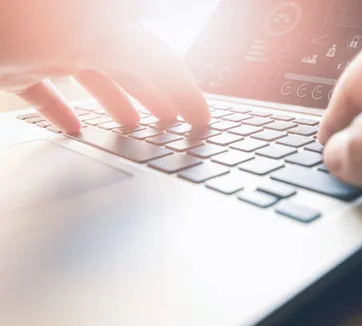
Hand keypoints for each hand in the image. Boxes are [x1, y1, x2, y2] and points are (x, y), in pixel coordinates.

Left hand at [0, 1, 209, 132]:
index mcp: (96, 24)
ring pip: (91, 74)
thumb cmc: (7, 21)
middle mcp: (73, 29)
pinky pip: (44, 86)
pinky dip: (62, 109)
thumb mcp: (79, 40)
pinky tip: (74, 130)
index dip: (185, 90)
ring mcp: (40, 43)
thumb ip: (134, 53)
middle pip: (129, 64)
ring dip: (117, 102)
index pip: (156, 57)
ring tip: (135, 128)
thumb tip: (162, 83)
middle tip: (178, 127)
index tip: (203, 122)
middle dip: (158, 96)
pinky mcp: (10, 61)